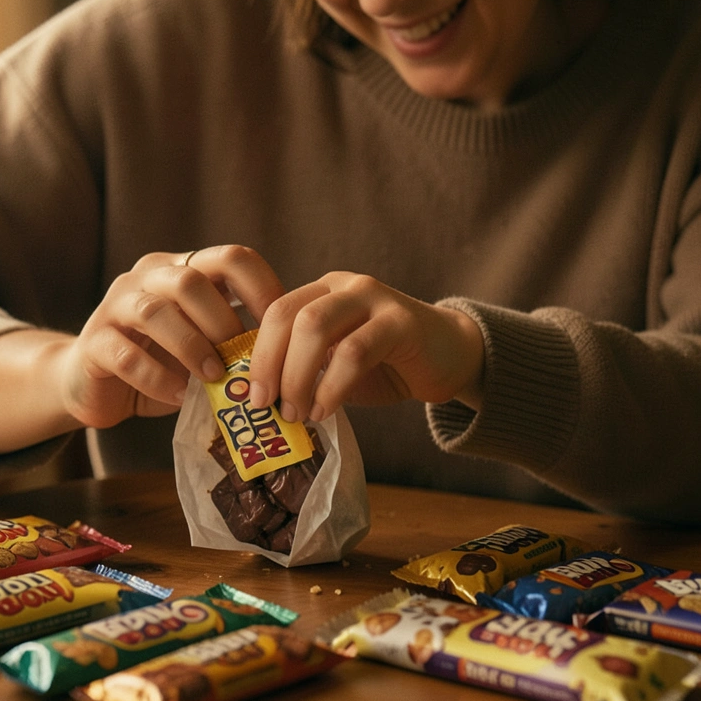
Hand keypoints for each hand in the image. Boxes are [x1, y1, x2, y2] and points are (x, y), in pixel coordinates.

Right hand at [59, 245, 284, 429]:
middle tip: (243, 361)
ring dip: (191, 347)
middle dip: (223, 323)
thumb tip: (289, 359)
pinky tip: (177, 396)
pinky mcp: (93, 343)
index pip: (231, 258)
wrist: (92, 384)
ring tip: (213, 379)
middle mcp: (148, 278)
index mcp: (183, 269)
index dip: (263, 289)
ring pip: (154, 312)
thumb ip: (234, 340)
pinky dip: (156, 378)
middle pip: (191, 281)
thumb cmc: (160, 363)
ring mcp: (115, 306)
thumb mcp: (203, 345)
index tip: (279, 331)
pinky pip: (125, 355)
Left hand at [248, 272, 484, 422]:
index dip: (257, 354)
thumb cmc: (386, 365)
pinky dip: (332, 386)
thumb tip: (258, 401)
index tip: (251, 398)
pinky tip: (326, 410)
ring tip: (298, 414)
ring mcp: (373, 298)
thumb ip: (302, 368)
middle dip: (270, 365)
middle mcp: (343, 286)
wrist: (449, 358)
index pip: (275, 312)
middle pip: (289, 316)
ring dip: (298, 377)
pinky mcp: (401, 321)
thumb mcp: (334, 363)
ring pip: (315, 328)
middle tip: (268, 406)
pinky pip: (354, 352)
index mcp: (321, 292)